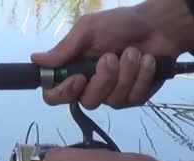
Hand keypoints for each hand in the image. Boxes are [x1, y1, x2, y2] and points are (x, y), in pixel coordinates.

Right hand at [31, 2, 193, 109]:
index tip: (78, 78)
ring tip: (134, 52)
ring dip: (127, 72)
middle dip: (103, 79)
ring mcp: (112, 95)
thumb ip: (65, 48)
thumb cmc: (120, 25)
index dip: (63, 92)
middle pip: (86, 102)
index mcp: (73, 70)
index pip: (54, 95)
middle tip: (112, 56)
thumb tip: (35, 59)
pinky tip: (147, 61)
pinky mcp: (133, 98)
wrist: (158, 26)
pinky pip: (134, 98)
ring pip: (112, 101)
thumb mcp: (88, 30)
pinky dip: (142, 76)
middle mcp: (90, 86)